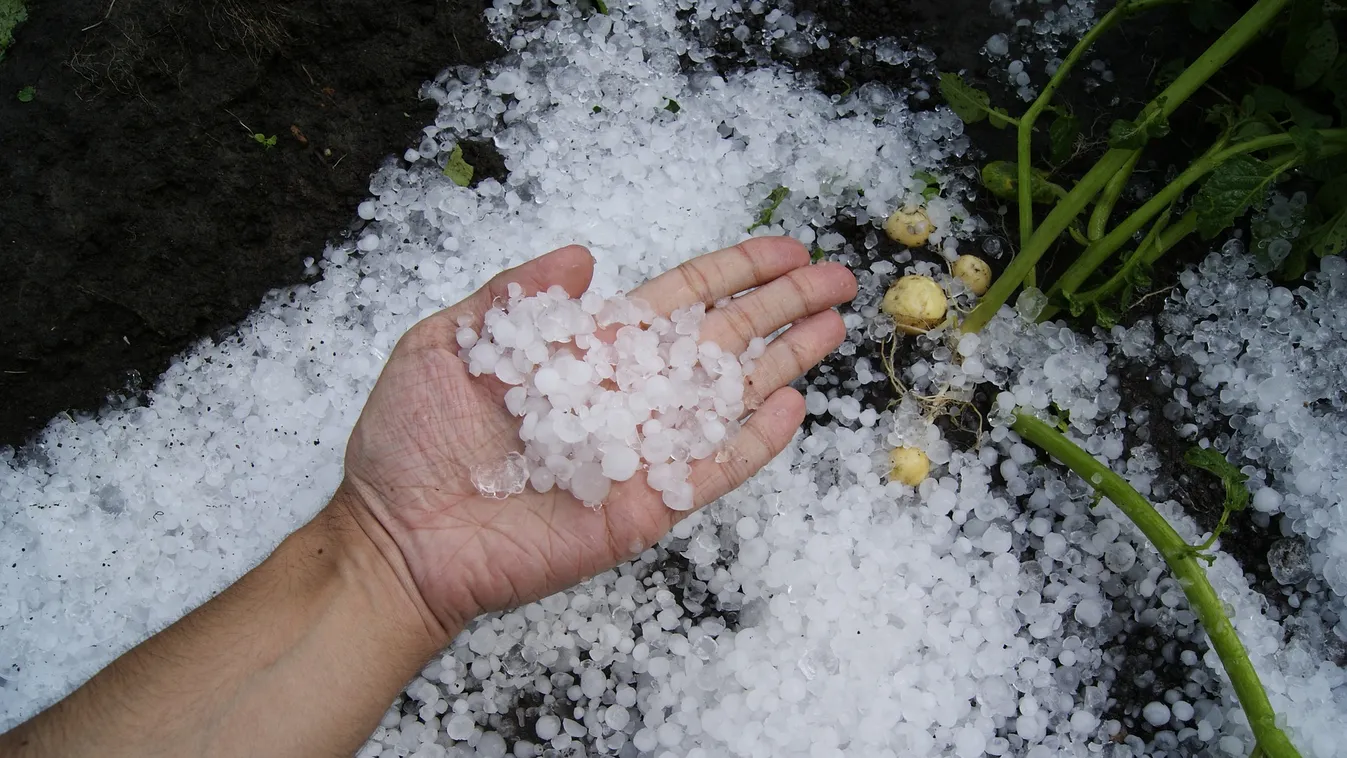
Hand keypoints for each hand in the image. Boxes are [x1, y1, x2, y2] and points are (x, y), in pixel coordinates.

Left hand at [337, 238, 856, 640]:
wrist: (396, 536)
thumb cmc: (410, 441)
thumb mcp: (447, 343)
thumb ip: (515, 296)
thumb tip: (584, 252)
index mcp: (588, 351)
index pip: (680, 301)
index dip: (734, 272)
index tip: (785, 248)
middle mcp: (626, 396)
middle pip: (722, 341)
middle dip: (781, 307)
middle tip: (840, 277)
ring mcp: (640, 452)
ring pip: (728, 399)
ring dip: (784, 362)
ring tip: (835, 328)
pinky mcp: (643, 506)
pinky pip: (710, 470)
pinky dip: (753, 443)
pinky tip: (792, 408)